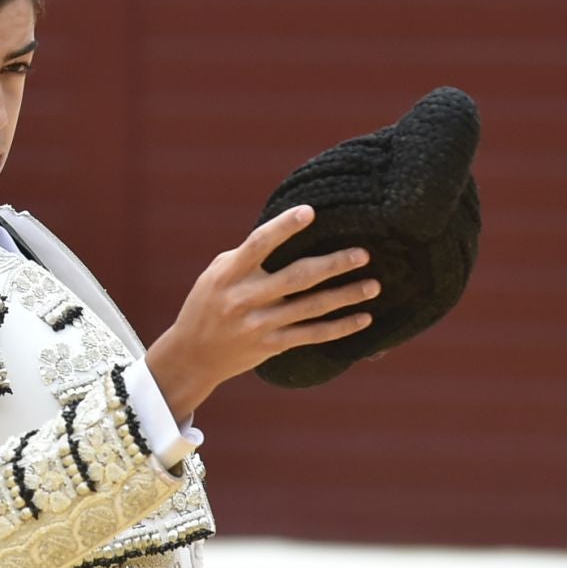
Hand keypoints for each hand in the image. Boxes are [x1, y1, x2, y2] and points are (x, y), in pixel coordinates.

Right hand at [144, 204, 377, 420]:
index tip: (310, 211)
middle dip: (333, 265)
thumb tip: (286, 231)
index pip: (259, 244)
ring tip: (373, 285)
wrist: (193, 355)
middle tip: (363, 254)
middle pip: (296, 278)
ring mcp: (259, 324)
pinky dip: (339, 327)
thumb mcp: (217, 274)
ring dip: (345, 296)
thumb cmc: (208, 304)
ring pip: (310, 308)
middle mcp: (244, 298)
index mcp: (229, 273)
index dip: (284, 227)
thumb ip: (247, 256)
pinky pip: (311, 335)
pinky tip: (363, 318)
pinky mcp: (270, 346)